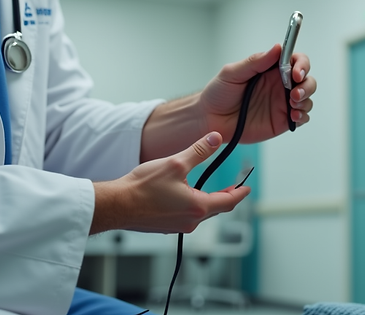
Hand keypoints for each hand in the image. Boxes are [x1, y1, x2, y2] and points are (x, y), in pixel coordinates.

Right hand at [91, 132, 250, 233]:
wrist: (117, 205)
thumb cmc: (142, 188)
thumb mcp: (176, 163)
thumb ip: (199, 151)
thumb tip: (215, 139)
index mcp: (198, 207)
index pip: (229, 201)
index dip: (240, 193)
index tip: (247, 188)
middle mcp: (190, 221)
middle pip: (216, 209)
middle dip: (226, 197)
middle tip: (233, 188)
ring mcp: (177, 226)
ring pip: (200, 213)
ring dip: (208, 201)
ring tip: (209, 189)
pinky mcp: (165, 226)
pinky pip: (185, 216)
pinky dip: (192, 205)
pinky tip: (184, 196)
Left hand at [198, 44, 315, 143]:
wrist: (209, 119)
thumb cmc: (218, 93)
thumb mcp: (232, 72)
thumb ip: (255, 61)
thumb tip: (277, 48)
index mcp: (270, 70)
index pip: (295, 61)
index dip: (302, 64)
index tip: (296, 72)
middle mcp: (280, 85)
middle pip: (307, 79)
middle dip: (307, 84)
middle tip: (295, 92)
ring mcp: (282, 103)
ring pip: (307, 98)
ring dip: (306, 100)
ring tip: (293, 104)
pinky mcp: (281, 121)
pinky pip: (301, 117)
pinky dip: (303, 115)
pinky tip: (293, 116)